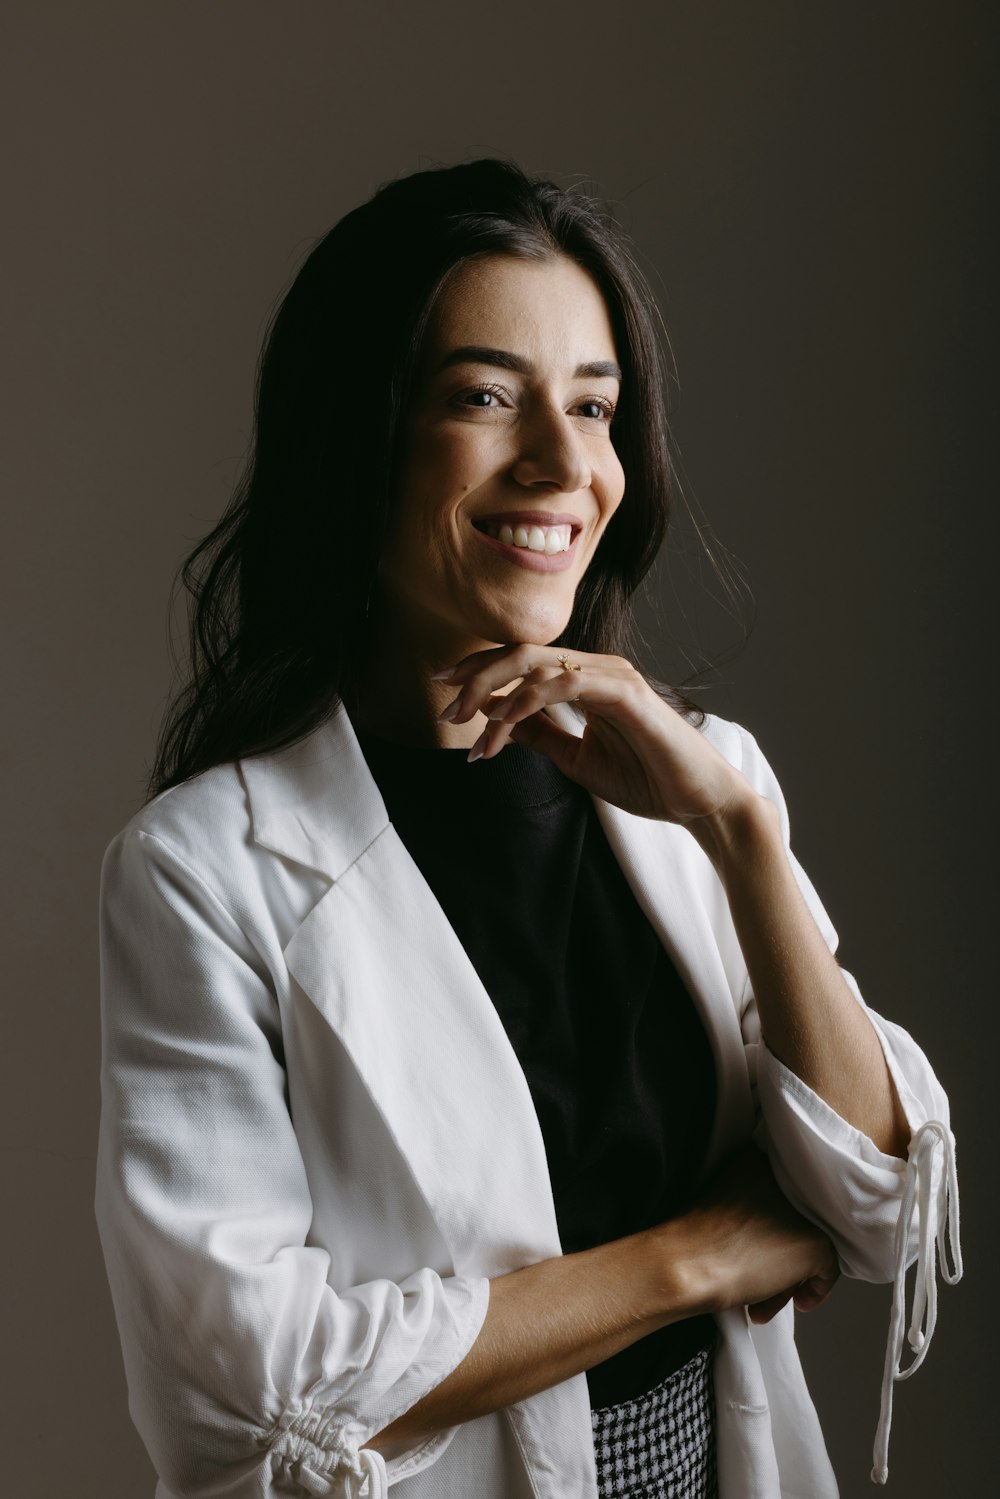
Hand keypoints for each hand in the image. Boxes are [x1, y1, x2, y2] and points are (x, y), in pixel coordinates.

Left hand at [436, 643, 751, 824]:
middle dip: (475, 677)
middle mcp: (598, 669)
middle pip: (521, 654)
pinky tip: (504, 727)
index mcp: (586, 680)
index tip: (443, 691)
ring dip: (494, 694)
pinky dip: (527, 702)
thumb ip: (538, 734)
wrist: (698, 802)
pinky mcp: (626, 692)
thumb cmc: (646, 780)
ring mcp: (613, 676)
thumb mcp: (575, 758)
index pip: (522, 662)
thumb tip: (492, 716)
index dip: (479, 670)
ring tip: (469, 729)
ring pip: (536, 664)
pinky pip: (564, 683)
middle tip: (445, 708)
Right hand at [656, 1144, 838, 1325]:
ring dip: (790, 1275)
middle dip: (783, 1255)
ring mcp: (804, 1210)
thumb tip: (775, 1234)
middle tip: (764, 1281)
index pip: (782, 1195)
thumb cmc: (693, 1243)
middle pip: (799, 1220)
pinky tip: (793, 1301)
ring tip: (763, 1299)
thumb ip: (752, 1204)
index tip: (761, 1248)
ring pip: (810, 1244)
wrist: (685, 1264)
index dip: (775, 1227)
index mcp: (757, 1158)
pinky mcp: (816, 1241)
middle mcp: (786, 1177)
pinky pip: (828, 1269)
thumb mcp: (723, 1200)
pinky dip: (813, 1289)